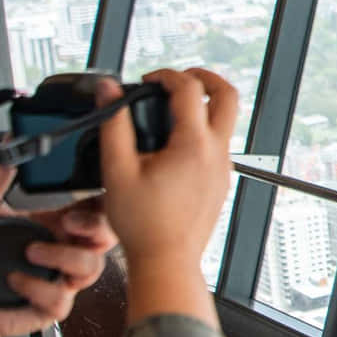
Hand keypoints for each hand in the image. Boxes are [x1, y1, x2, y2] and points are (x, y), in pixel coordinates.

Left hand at [0, 163, 119, 336]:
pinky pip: (61, 298)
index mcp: (53, 225)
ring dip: (65, 256)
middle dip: (97, 227)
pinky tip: (15, 279)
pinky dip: (39, 286)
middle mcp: (62, 252)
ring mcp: (59, 280)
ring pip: (91, 268)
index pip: (93, 209)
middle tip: (69, 222)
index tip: (93, 194)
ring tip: (31, 252)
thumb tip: (5, 149)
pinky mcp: (48, 308)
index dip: (102, 202)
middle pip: (107, 237)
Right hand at [96, 69, 237, 271]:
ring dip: (204, 105)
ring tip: (171, 110)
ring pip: (226, 121)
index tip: (148, 80)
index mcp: (194, 146)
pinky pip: (219, 144)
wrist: (167, 262)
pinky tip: (174, 143)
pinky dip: (202, 130)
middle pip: (228, 95)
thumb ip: (112, 124)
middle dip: (205, 77)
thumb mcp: (116, 170)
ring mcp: (223, 168)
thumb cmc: (143, 226)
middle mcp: (217, 154)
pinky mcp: (221, 182)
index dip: (166, 75)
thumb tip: (108, 90)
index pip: (190, 88)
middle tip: (180, 78)